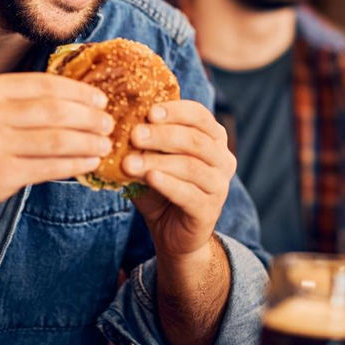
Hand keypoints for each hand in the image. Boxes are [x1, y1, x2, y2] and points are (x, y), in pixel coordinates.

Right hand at [0, 72, 114, 223]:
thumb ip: (20, 100)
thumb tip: (73, 96)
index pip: (45, 84)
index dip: (78, 91)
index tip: (100, 99)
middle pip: (55, 111)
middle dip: (88, 117)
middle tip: (109, 123)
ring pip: (57, 139)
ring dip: (87, 142)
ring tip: (105, 145)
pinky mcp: (2, 174)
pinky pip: (49, 167)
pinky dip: (75, 164)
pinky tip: (89, 163)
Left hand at [120, 99, 235, 257]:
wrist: (172, 232)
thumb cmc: (162, 187)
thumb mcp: (153, 159)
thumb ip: (145, 142)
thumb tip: (121, 122)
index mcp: (213, 138)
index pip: (199, 115)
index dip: (175, 111)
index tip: (149, 112)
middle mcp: (223, 159)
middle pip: (194, 140)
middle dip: (162, 135)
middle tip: (134, 135)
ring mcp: (219, 186)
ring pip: (190, 166)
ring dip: (158, 162)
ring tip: (130, 162)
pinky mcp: (209, 210)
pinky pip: (189, 194)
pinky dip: (168, 184)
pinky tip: (150, 178)